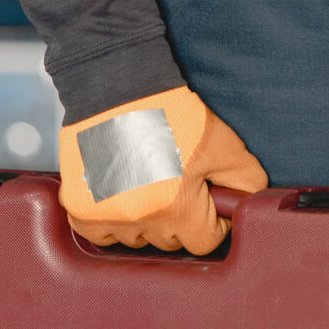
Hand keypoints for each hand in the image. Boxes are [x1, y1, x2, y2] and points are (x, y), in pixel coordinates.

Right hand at [57, 86, 267, 255]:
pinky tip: (121, 189)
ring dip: (146, 219)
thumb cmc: (169, 111)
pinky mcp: (79, 210)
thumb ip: (246, 180)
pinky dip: (112, 219)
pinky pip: (102, 235)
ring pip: (137, 239)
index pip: (205, 242)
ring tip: (147, 180)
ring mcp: (106, 217)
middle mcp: (139, 219)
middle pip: (171, 242)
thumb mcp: (222, 142)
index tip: (207, 201)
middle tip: (176, 182)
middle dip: (180, 218)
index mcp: (176, 207)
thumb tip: (248, 206)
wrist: (116, 86)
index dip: (214, 221)